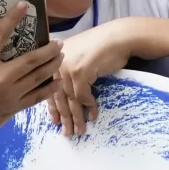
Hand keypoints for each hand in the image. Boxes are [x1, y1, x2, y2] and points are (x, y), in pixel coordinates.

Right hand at [0, 0, 62, 142]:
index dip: (12, 19)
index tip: (23, 6)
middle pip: (31, 60)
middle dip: (48, 50)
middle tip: (59, 42)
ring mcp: (8, 95)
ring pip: (38, 77)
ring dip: (52, 65)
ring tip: (61, 56)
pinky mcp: (13, 109)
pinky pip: (36, 97)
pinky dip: (49, 89)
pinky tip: (57, 82)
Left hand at [47, 21, 130, 136]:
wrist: (119, 37)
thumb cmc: (102, 46)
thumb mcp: (79, 57)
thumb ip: (69, 71)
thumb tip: (67, 97)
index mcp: (53, 57)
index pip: (48, 86)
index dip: (53, 106)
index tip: (55, 121)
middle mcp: (57, 61)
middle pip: (58, 95)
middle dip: (64, 116)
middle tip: (67, 133)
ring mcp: (67, 67)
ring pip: (70, 99)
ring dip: (77, 117)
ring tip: (80, 130)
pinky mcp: (80, 72)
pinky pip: (83, 96)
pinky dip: (89, 107)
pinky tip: (93, 115)